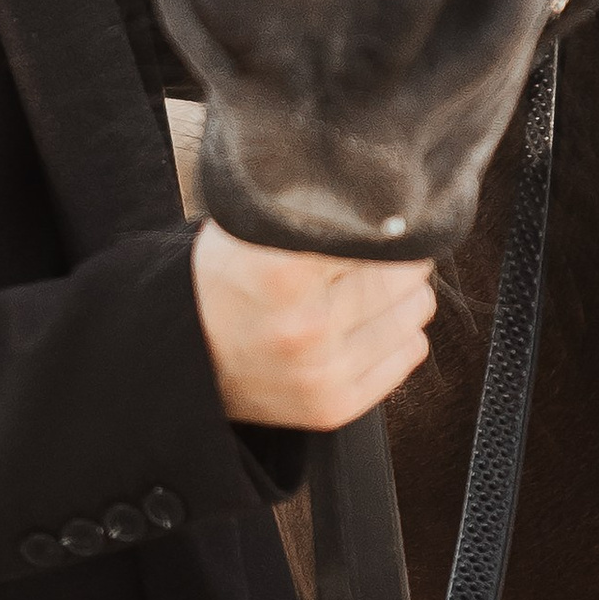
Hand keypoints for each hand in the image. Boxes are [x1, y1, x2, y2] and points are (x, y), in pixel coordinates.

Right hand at [190, 216, 434, 428]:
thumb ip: (308, 204)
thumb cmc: (225, 282)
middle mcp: (306, 327)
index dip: (383, 219)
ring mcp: (322, 373)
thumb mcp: (252, 226)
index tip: (383, 215)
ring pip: (415, 311)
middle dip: (398, 254)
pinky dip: (401, 331)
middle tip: (381, 248)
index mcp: (283, 272)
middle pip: (403, 272)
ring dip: (404, 292)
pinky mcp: (334, 406)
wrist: (183, 356)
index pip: (375, 232)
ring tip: (373, 285)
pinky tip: (370, 321)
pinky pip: (410, 353)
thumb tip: (377, 194)